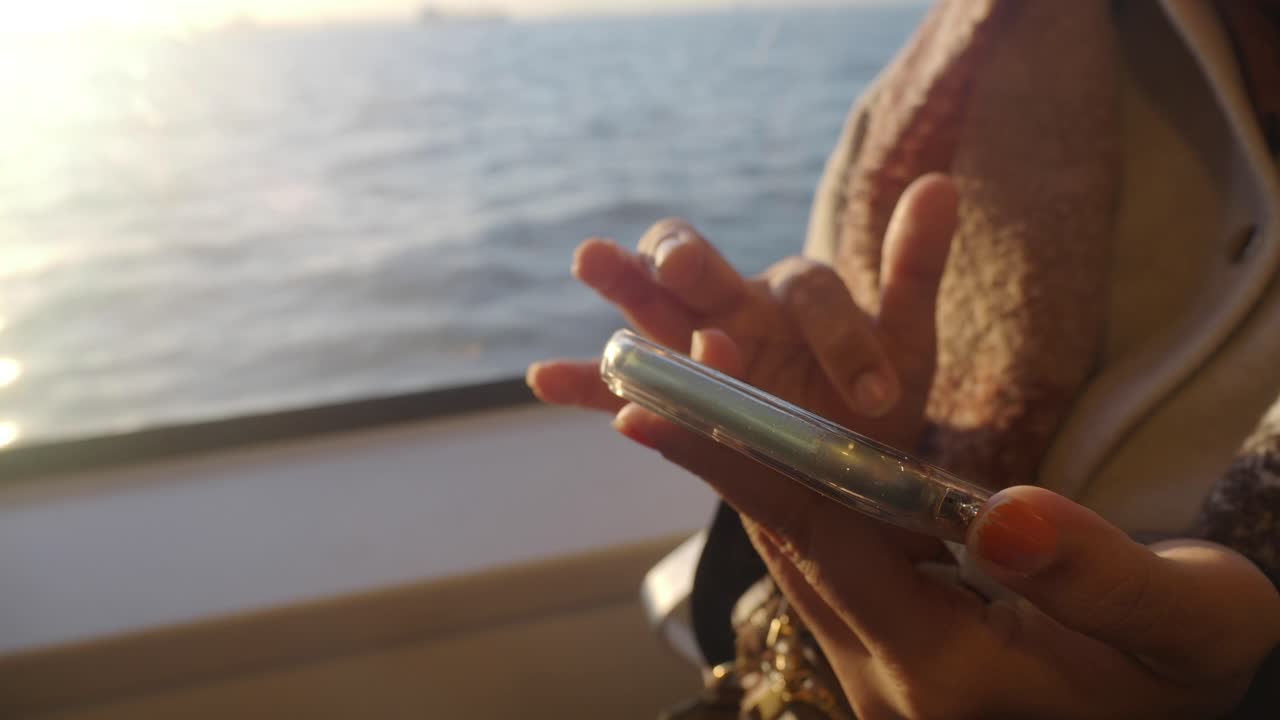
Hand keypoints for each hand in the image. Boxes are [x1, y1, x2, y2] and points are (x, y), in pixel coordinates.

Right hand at [527, 173, 958, 451]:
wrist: (845, 488)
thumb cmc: (874, 412)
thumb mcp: (909, 345)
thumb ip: (913, 269)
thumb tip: (941, 181)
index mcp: (792, 297)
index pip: (807, 289)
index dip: (840, 335)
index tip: (874, 396)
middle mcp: (736, 312)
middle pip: (699, 267)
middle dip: (686, 259)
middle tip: (679, 262)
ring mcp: (696, 357)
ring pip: (651, 311)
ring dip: (622, 285)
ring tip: (590, 258)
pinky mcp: (671, 406)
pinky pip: (620, 393)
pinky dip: (584, 385)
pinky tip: (542, 379)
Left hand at [628, 358, 1279, 715]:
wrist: (1195, 711)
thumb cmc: (1200, 671)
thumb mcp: (1187, 620)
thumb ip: (1098, 574)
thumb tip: (1008, 511)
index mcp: (949, 676)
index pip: (821, 550)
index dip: (738, 466)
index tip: (653, 407)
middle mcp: (894, 681)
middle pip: (789, 546)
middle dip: (725, 449)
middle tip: (664, 361)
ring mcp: (890, 671)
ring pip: (802, 550)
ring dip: (750, 465)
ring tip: (700, 383)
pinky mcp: (901, 651)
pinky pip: (833, 558)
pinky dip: (799, 492)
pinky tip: (774, 442)